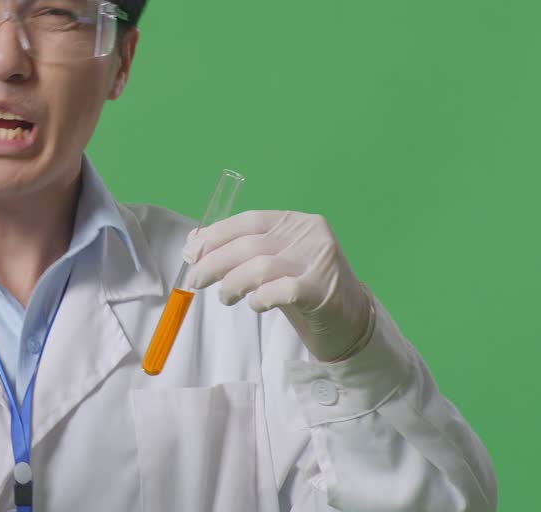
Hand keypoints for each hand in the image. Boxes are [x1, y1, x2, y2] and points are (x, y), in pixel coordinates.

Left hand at [182, 210, 374, 361]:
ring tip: (225, 297)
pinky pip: (280, 290)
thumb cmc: (302, 287)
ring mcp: (319, 261)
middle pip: (250, 245)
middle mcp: (310, 235)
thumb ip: (240, 250)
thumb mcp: (271, 263)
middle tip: (196, 280)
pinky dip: (260, 298)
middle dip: (214, 263)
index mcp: (295, 220)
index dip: (216, 235)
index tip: (192, 252)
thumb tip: (194, 242)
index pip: (249, 220)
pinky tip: (255, 304)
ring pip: (260, 266)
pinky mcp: (323, 290)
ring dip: (232, 283)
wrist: (348, 320)